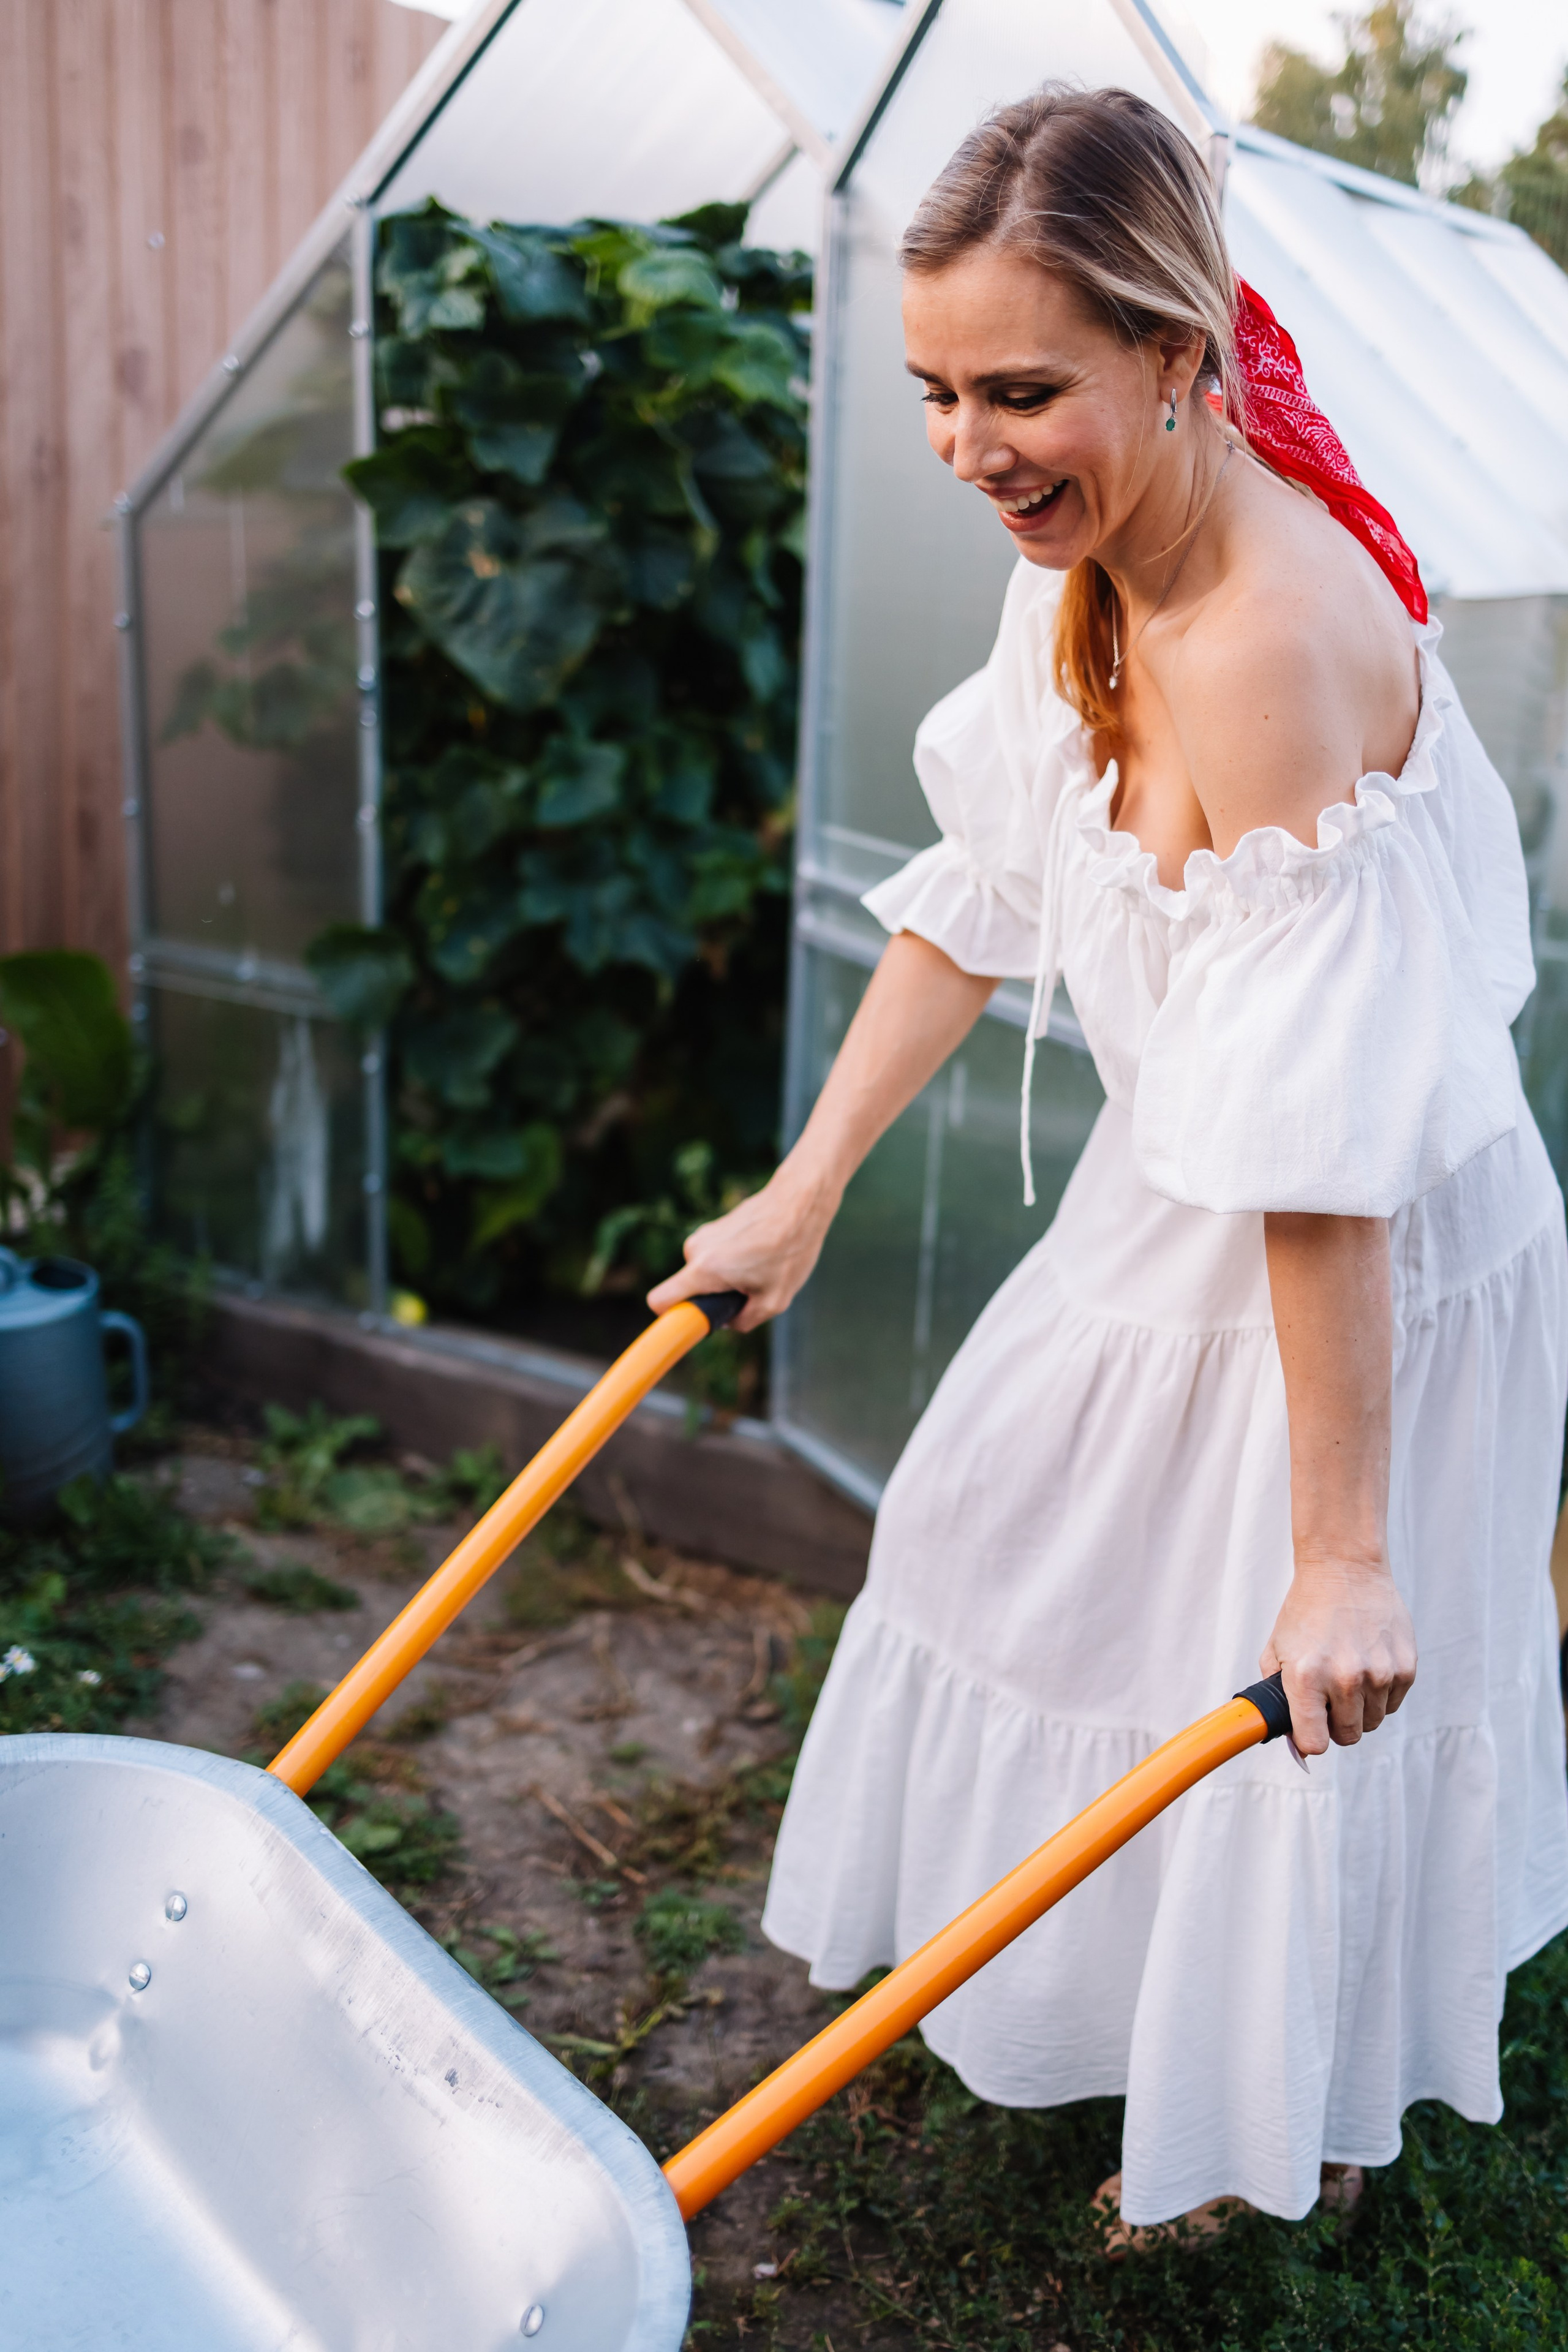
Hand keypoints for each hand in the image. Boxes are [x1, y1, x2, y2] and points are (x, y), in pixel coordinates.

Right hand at [647, 1165, 836, 1333]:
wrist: (800, 1202)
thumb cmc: (790, 1250)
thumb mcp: (774, 1301)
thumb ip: (743, 1321)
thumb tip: (726, 1322)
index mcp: (704, 1270)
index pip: (659, 1301)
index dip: (670, 1319)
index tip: (692, 1325)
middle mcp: (695, 1250)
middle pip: (690, 1290)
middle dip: (715, 1298)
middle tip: (752, 1290)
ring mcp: (703, 1235)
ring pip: (705, 1274)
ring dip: (728, 1280)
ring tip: (762, 1269)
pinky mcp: (713, 1227)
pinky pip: (715, 1259)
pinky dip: (734, 1264)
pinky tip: (762, 1254)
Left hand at [1261, 1554, 1415, 1755]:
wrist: (1345, 1569)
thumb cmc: (1307, 1610)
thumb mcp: (1276, 1649)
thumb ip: (1276, 1695)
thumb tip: (1286, 1736)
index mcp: (1306, 1676)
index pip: (1315, 1743)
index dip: (1311, 1740)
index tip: (1311, 1729)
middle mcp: (1345, 1678)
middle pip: (1347, 1736)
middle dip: (1336, 1724)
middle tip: (1330, 1697)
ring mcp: (1379, 1673)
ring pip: (1372, 1722)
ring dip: (1360, 1708)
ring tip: (1348, 1674)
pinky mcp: (1405, 1667)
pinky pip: (1393, 1703)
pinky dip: (1381, 1694)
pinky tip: (1368, 1664)